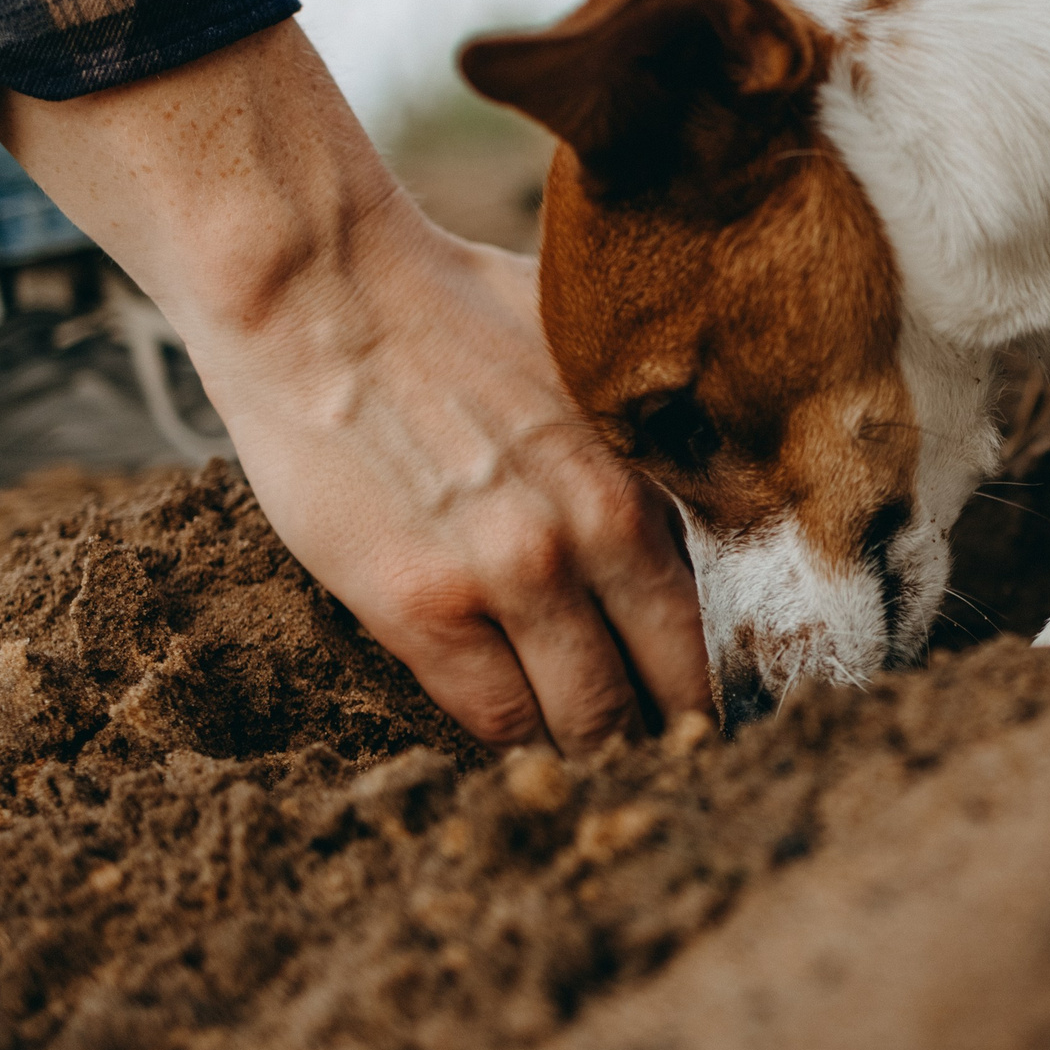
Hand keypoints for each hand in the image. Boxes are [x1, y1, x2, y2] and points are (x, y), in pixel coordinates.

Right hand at [0, 22, 711, 750]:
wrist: (324, 295)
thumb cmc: (458, 316)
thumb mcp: (592, 369)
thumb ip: (653, 449)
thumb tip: (725, 499)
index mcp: (645, 473)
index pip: (711, 623)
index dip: (708, 680)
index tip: (702, 707)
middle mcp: (595, 533)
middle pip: (662, 691)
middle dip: (663, 731)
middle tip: (656, 754)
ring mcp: (508, 576)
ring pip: (581, 720)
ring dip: (585, 745)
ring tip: (582, 747)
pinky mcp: (418, 607)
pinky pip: (492, 717)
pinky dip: (509, 731)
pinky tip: (508, 713)